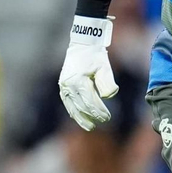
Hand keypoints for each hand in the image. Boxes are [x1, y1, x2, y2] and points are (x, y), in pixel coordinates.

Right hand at [57, 15, 118, 130]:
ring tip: (90, 127)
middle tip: (103, 122)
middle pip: (81, 106)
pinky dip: (73, 111)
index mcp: (79, 80)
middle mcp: (69, 85)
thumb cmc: (95, 56)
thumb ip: (107, 83)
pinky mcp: (63, 86)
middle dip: (92, 116)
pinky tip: (79, 118)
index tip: (107, 118)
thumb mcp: (105, 67)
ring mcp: (64, 86)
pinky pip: (67, 102)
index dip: (99, 111)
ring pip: (72, 107)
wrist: (82, 45)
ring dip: (81, 118)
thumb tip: (108, 97)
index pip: (90, 101)